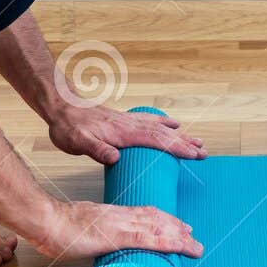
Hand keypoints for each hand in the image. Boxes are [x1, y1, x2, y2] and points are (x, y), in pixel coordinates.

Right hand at [32, 200, 203, 258]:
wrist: (47, 220)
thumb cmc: (57, 226)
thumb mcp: (82, 227)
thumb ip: (94, 232)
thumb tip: (99, 240)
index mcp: (112, 212)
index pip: (143, 213)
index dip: (162, 218)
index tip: (176, 224)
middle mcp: (121, 215)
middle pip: (155, 218)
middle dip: (176, 227)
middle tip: (192, 235)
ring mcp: (120, 224)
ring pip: (157, 228)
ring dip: (179, 237)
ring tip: (194, 246)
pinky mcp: (117, 236)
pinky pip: (148, 239)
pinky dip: (167, 242)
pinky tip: (180, 246)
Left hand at [48, 104, 206, 164]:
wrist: (61, 107)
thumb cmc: (69, 128)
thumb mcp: (77, 143)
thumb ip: (96, 150)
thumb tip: (115, 159)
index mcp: (123, 133)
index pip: (156, 141)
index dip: (177, 149)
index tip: (195, 155)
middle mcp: (130, 125)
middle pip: (164, 135)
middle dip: (185, 144)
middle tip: (204, 152)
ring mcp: (128, 121)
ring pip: (160, 128)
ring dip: (180, 135)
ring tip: (197, 141)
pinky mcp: (124, 120)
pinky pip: (150, 121)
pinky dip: (164, 123)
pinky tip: (173, 124)